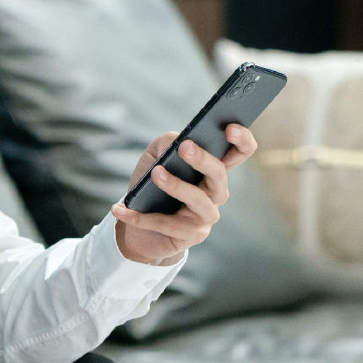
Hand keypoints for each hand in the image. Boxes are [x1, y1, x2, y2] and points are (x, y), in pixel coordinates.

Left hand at [109, 125, 258, 264]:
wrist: (137, 226)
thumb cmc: (151, 186)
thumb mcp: (154, 158)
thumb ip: (166, 143)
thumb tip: (175, 142)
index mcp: (212, 170)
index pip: (239, 152)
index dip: (241, 139)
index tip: (229, 127)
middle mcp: (216, 192)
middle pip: (220, 174)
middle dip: (203, 159)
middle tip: (185, 147)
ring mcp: (207, 215)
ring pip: (198, 200)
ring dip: (176, 186)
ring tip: (155, 174)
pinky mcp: (192, 236)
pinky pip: (167, 224)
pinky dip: (141, 217)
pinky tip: (120, 209)